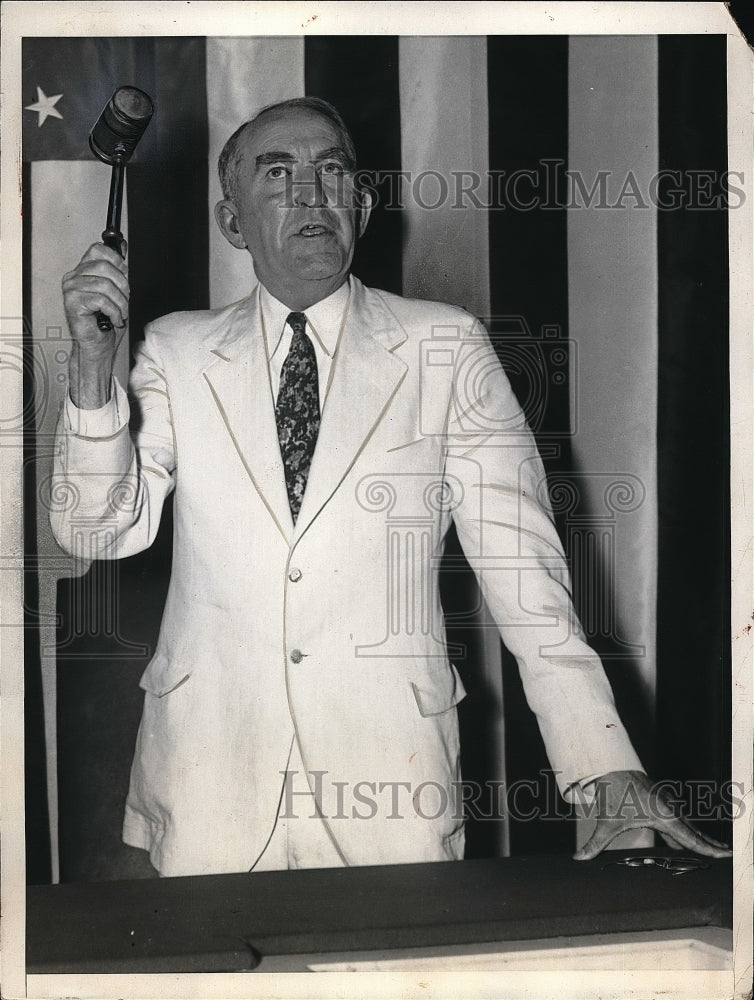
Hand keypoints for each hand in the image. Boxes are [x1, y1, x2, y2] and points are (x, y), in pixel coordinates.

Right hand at [62, 242, 128, 407]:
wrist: (98, 347)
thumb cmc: (106, 323)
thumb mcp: (118, 291)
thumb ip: (118, 269)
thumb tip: (122, 246)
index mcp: (82, 271)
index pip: (99, 249)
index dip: (117, 261)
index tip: (125, 276)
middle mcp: (73, 278)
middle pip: (105, 265)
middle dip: (122, 285)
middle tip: (124, 301)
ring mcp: (71, 290)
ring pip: (105, 284)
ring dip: (120, 302)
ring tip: (120, 313)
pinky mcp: (73, 303)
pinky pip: (101, 300)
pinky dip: (114, 311)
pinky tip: (114, 319)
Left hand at [573, 770, 731, 860]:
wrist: (611, 766)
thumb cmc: (611, 794)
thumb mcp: (605, 823)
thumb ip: (593, 844)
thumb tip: (578, 858)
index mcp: (662, 816)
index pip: (690, 838)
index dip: (707, 848)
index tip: (724, 855)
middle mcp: (669, 811)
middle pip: (694, 833)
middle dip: (710, 845)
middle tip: (728, 856)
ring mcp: (666, 806)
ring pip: (687, 826)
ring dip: (700, 838)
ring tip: (715, 850)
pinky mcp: (660, 804)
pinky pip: (678, 821)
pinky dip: (688, 831)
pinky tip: (690, 839)